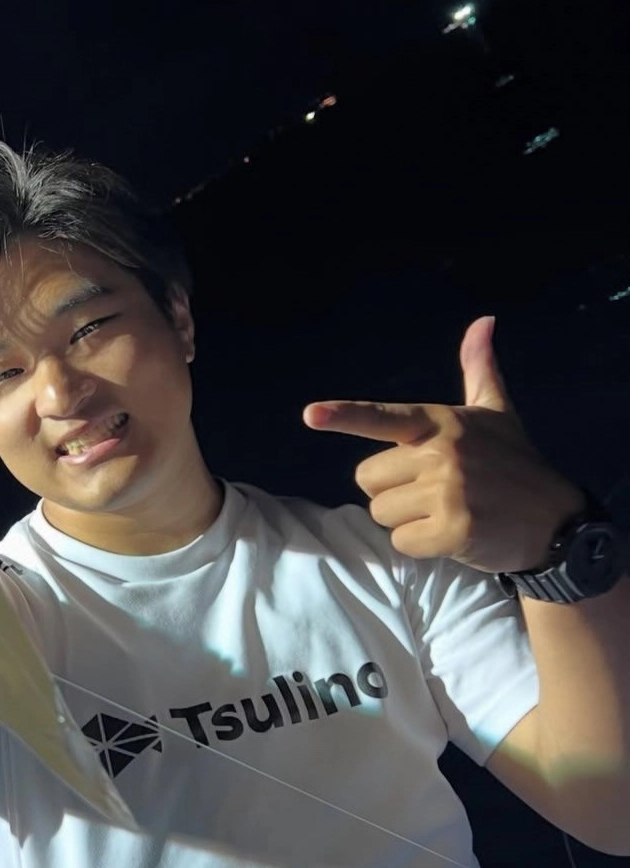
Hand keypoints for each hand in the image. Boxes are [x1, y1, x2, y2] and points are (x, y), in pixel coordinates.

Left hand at [302, 316, 584, 571]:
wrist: (556, 519)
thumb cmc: (515, 463)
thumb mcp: (497, 412)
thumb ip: (479, 369)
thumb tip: (482, 321)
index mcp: (442, 423)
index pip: (385, 417)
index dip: (346, 415)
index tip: (312, 415)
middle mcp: (442, 453)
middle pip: (367, 479)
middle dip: (391, 490)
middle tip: (433, 491)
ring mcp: (448, 492)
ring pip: (381, 512)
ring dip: (406, 520)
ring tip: (447, 511)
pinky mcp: (453, 530)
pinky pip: (402, 541)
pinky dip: (422, 545)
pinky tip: (453, 534)